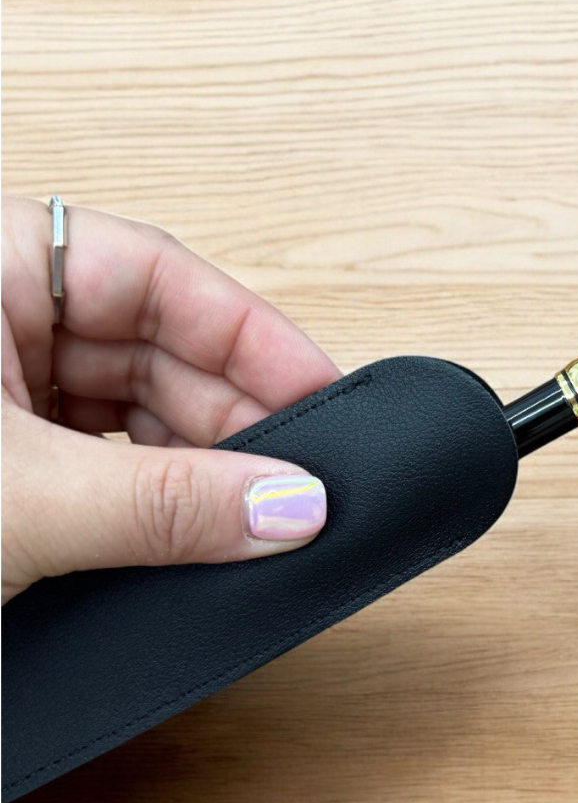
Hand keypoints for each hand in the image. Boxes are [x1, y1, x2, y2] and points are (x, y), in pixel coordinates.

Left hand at [2, 197, 340, 603]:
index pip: (156, 275)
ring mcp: (0, 388)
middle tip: (298, 479)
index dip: (252, 336)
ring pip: (138, 411)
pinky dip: (155, 497)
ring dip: (200, 466)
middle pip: (158, 348)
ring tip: (255, 514)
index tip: (321, 392)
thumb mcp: (22, 497)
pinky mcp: (7, 457)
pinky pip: (107, 460)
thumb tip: (288, 508)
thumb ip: (162, 504)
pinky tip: (198, 528)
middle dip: (234, 419)